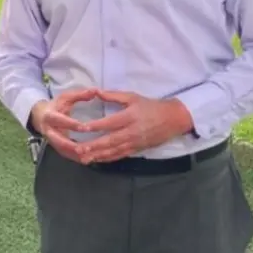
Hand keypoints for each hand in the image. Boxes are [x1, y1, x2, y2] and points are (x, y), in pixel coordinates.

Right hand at [30, 88, 98, 161]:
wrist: (40, 117)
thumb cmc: (56, 106)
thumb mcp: (65, 98)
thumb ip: (80, 95)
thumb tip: (95, 90)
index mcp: (50, 117)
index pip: (60, 121)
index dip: (72, 124)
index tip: (85, 127)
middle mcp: (49, 132)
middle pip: (59, 141)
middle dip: (72, 146)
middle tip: (86, 149)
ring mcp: (52, 142)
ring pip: (63, 151)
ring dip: (76, 156)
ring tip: (90, 158)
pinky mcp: (57, 148)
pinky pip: (67, 156)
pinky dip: (77, 159)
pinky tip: (89, 160)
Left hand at [78, 90, 193, 164]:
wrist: (173, 119)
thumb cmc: (151, 106)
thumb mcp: (133, 97)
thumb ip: (114, 95)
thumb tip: (96, 92)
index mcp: (130, 116)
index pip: (110, 122)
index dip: (96, 125)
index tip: (82, 128)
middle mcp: (132, 131)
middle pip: (110, 140)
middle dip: (94, 145)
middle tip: (79, 149)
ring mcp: (134, 143)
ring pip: (114, 151)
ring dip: (98, 155)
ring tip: (84, 158)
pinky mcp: (137, 150)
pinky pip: (120, 156)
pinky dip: (108, 159)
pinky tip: (97, 160)